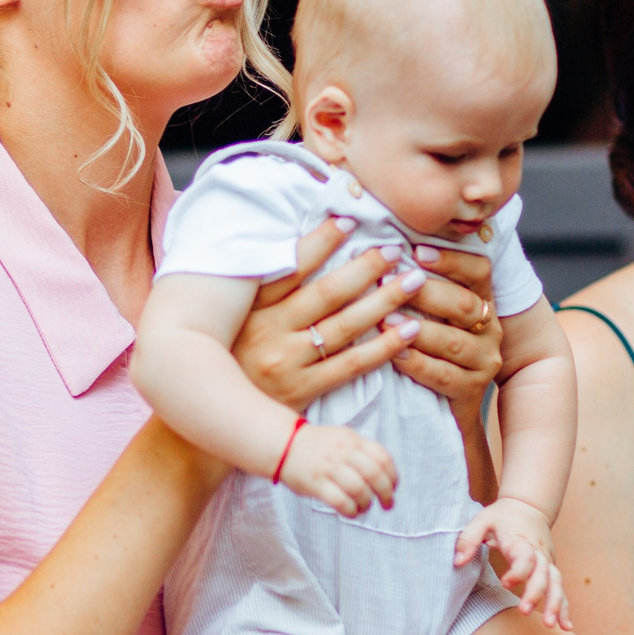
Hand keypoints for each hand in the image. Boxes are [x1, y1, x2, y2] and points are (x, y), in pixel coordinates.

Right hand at [233, 219, 425, 411]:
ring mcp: (286, 362)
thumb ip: (265, 285)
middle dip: (365, 269)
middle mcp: (268, 331)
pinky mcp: (302, 389)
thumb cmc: (235, 355)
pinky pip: (351, 365)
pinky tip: (408, 331)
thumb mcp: (239, 316)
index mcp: (252, 306)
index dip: (321, 242)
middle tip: (394, 251)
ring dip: (384, 301)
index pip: (291, 267)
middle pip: (327, 294)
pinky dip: (383, 347)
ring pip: (344, 327)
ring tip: (412, 282)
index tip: (349, 222)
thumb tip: (302, 246)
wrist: (221, 412)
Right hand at [275, 423, 397, 515]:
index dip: (393, 475)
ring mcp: (328, 467)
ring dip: (366, 503)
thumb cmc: (318, 446)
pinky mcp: (315, 483)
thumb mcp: (342, 438)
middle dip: (386, 493)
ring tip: (364, 507)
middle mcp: (342, 452)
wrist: (285, 444)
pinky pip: (339, 501)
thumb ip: (362, 452)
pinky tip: (351, 512)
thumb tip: (386, 476)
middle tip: (387, 504)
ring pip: (358, 489)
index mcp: (352, 440)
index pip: (382, 457)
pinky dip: (350, 510)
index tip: (393, 487)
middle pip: (374, 474)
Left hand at [391, 244, 501, 419]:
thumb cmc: (431, 347)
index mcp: (482, 300)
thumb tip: (384, 246)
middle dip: (425, 292)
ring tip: (385, 319)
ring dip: (418, 329)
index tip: (418, 251)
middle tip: (389, 282)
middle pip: (464, 304)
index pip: (478, 271)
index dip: (452, 259)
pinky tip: (393, 354)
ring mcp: (484, 360)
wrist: (451, 405)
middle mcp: (490, 328)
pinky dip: (417, 363)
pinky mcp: (472, 391)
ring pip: (453, 341)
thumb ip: (420, 282)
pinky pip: (443, 375)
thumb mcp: (433, 313)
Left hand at [458, 498, 566, 626]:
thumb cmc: (501, 516)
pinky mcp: (551, 569)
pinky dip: (565, 607)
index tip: (506, 582)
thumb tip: (458, 562)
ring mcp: (547, 561)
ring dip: (556, 604)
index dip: (518, 570)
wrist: (528, 506)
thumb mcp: (481, 520)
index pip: (525, 556)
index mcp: (520, 540)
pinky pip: (560, 589)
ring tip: (552, 625)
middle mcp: (538, 551)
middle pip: (543, 573)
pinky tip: (566, 626)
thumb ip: (468, 539)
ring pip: (556, 582)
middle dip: (536, 593)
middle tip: (525, 611)